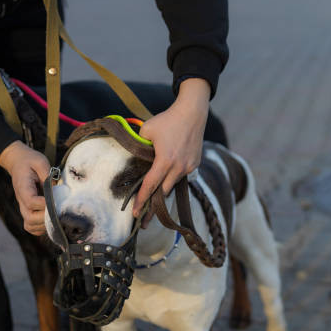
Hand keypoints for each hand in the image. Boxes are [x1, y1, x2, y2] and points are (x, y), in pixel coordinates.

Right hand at [0, 141, 49, 235]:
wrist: (18, 162)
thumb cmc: (30, 161)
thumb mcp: (40, 162)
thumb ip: (48, 175)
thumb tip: (58, 188)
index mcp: (23, 188)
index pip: (31, 202)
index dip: (45, 204)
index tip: (57, 201)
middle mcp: (21, 200)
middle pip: (30, 218)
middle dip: (47, 218)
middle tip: (60, 211)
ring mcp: (23, 207)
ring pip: (30, 225)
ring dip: (45, 225)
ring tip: (57, 216)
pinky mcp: (27, 211)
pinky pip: (31, 226)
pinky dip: (41, 228)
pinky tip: (52, 220)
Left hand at [132, 78, 210, 227]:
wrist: (192, 113)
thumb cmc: (167, 120)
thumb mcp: (147, 130)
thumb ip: (140, 147)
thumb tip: (135, 158)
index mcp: (165, 160)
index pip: (150, 185)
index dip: (142, 200)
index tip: (136, 214)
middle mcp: (179, 167)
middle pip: (163, 192)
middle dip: (153, 205)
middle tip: (144, 218)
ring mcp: (189, 167)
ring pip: (173, 186)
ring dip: (163, 192)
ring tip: (154, 204)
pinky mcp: (195, 164)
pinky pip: (181, 177)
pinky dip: (173, 179)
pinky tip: (167, 180)